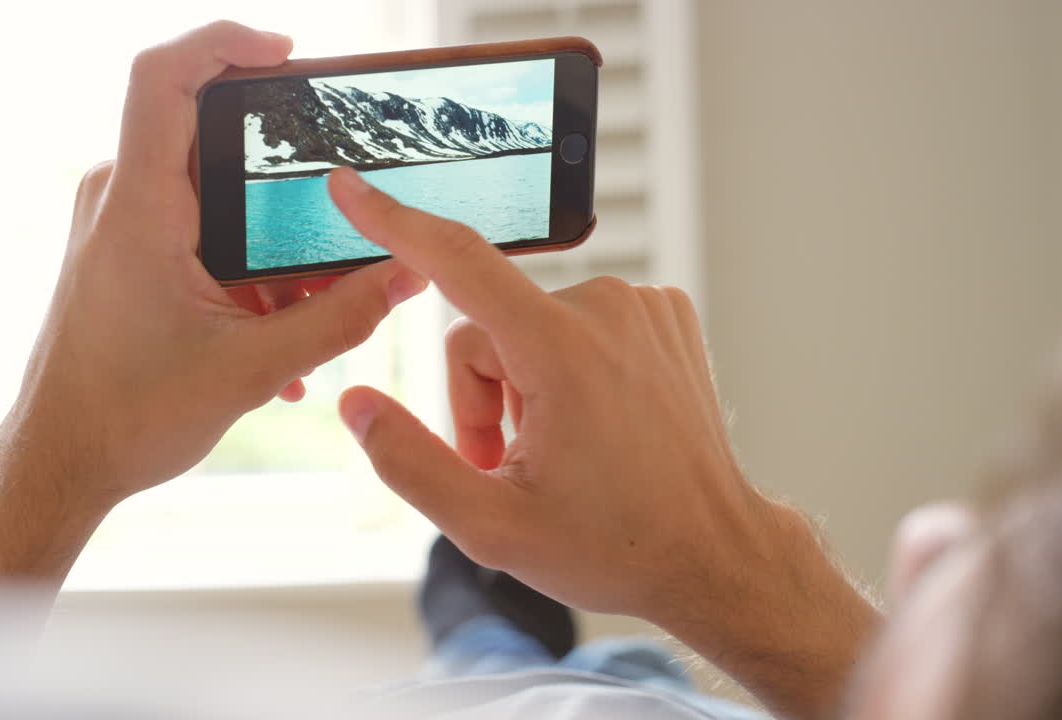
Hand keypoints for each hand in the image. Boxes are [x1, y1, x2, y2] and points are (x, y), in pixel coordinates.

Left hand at [15, 22, 424, 504]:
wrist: (63, 460)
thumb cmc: (127, 415)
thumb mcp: (252, 367)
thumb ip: (341, 319)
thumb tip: (407, 275)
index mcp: (140, 209)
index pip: (164, 79)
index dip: (224, 44)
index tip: (286, 52)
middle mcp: (122, 201)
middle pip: (210, 135)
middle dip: (283, 172)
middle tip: (337, 201)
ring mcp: (124, 226)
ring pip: (217, 195)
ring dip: (273, 244)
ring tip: (311, 306)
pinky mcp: (131, 253)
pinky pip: (205, 234)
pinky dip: (250, 272)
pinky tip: (280, 335)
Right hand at [328, 166, 778, 613]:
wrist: (713, 553)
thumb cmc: (612, 546)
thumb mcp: (490, 526)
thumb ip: (407, 460)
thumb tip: (357, 403)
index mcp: (562, 350)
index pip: (457, 260)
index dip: (393, 221)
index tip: (349, 188)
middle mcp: (607, 308)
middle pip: (487, 326)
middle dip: (481, 396)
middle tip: (507, 467)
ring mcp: (644, 307)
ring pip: (531, 325)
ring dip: (525, 384)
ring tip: (557, 453)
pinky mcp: (665, 314)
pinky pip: (579, 324)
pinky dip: (569, 368)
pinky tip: (594, 424)